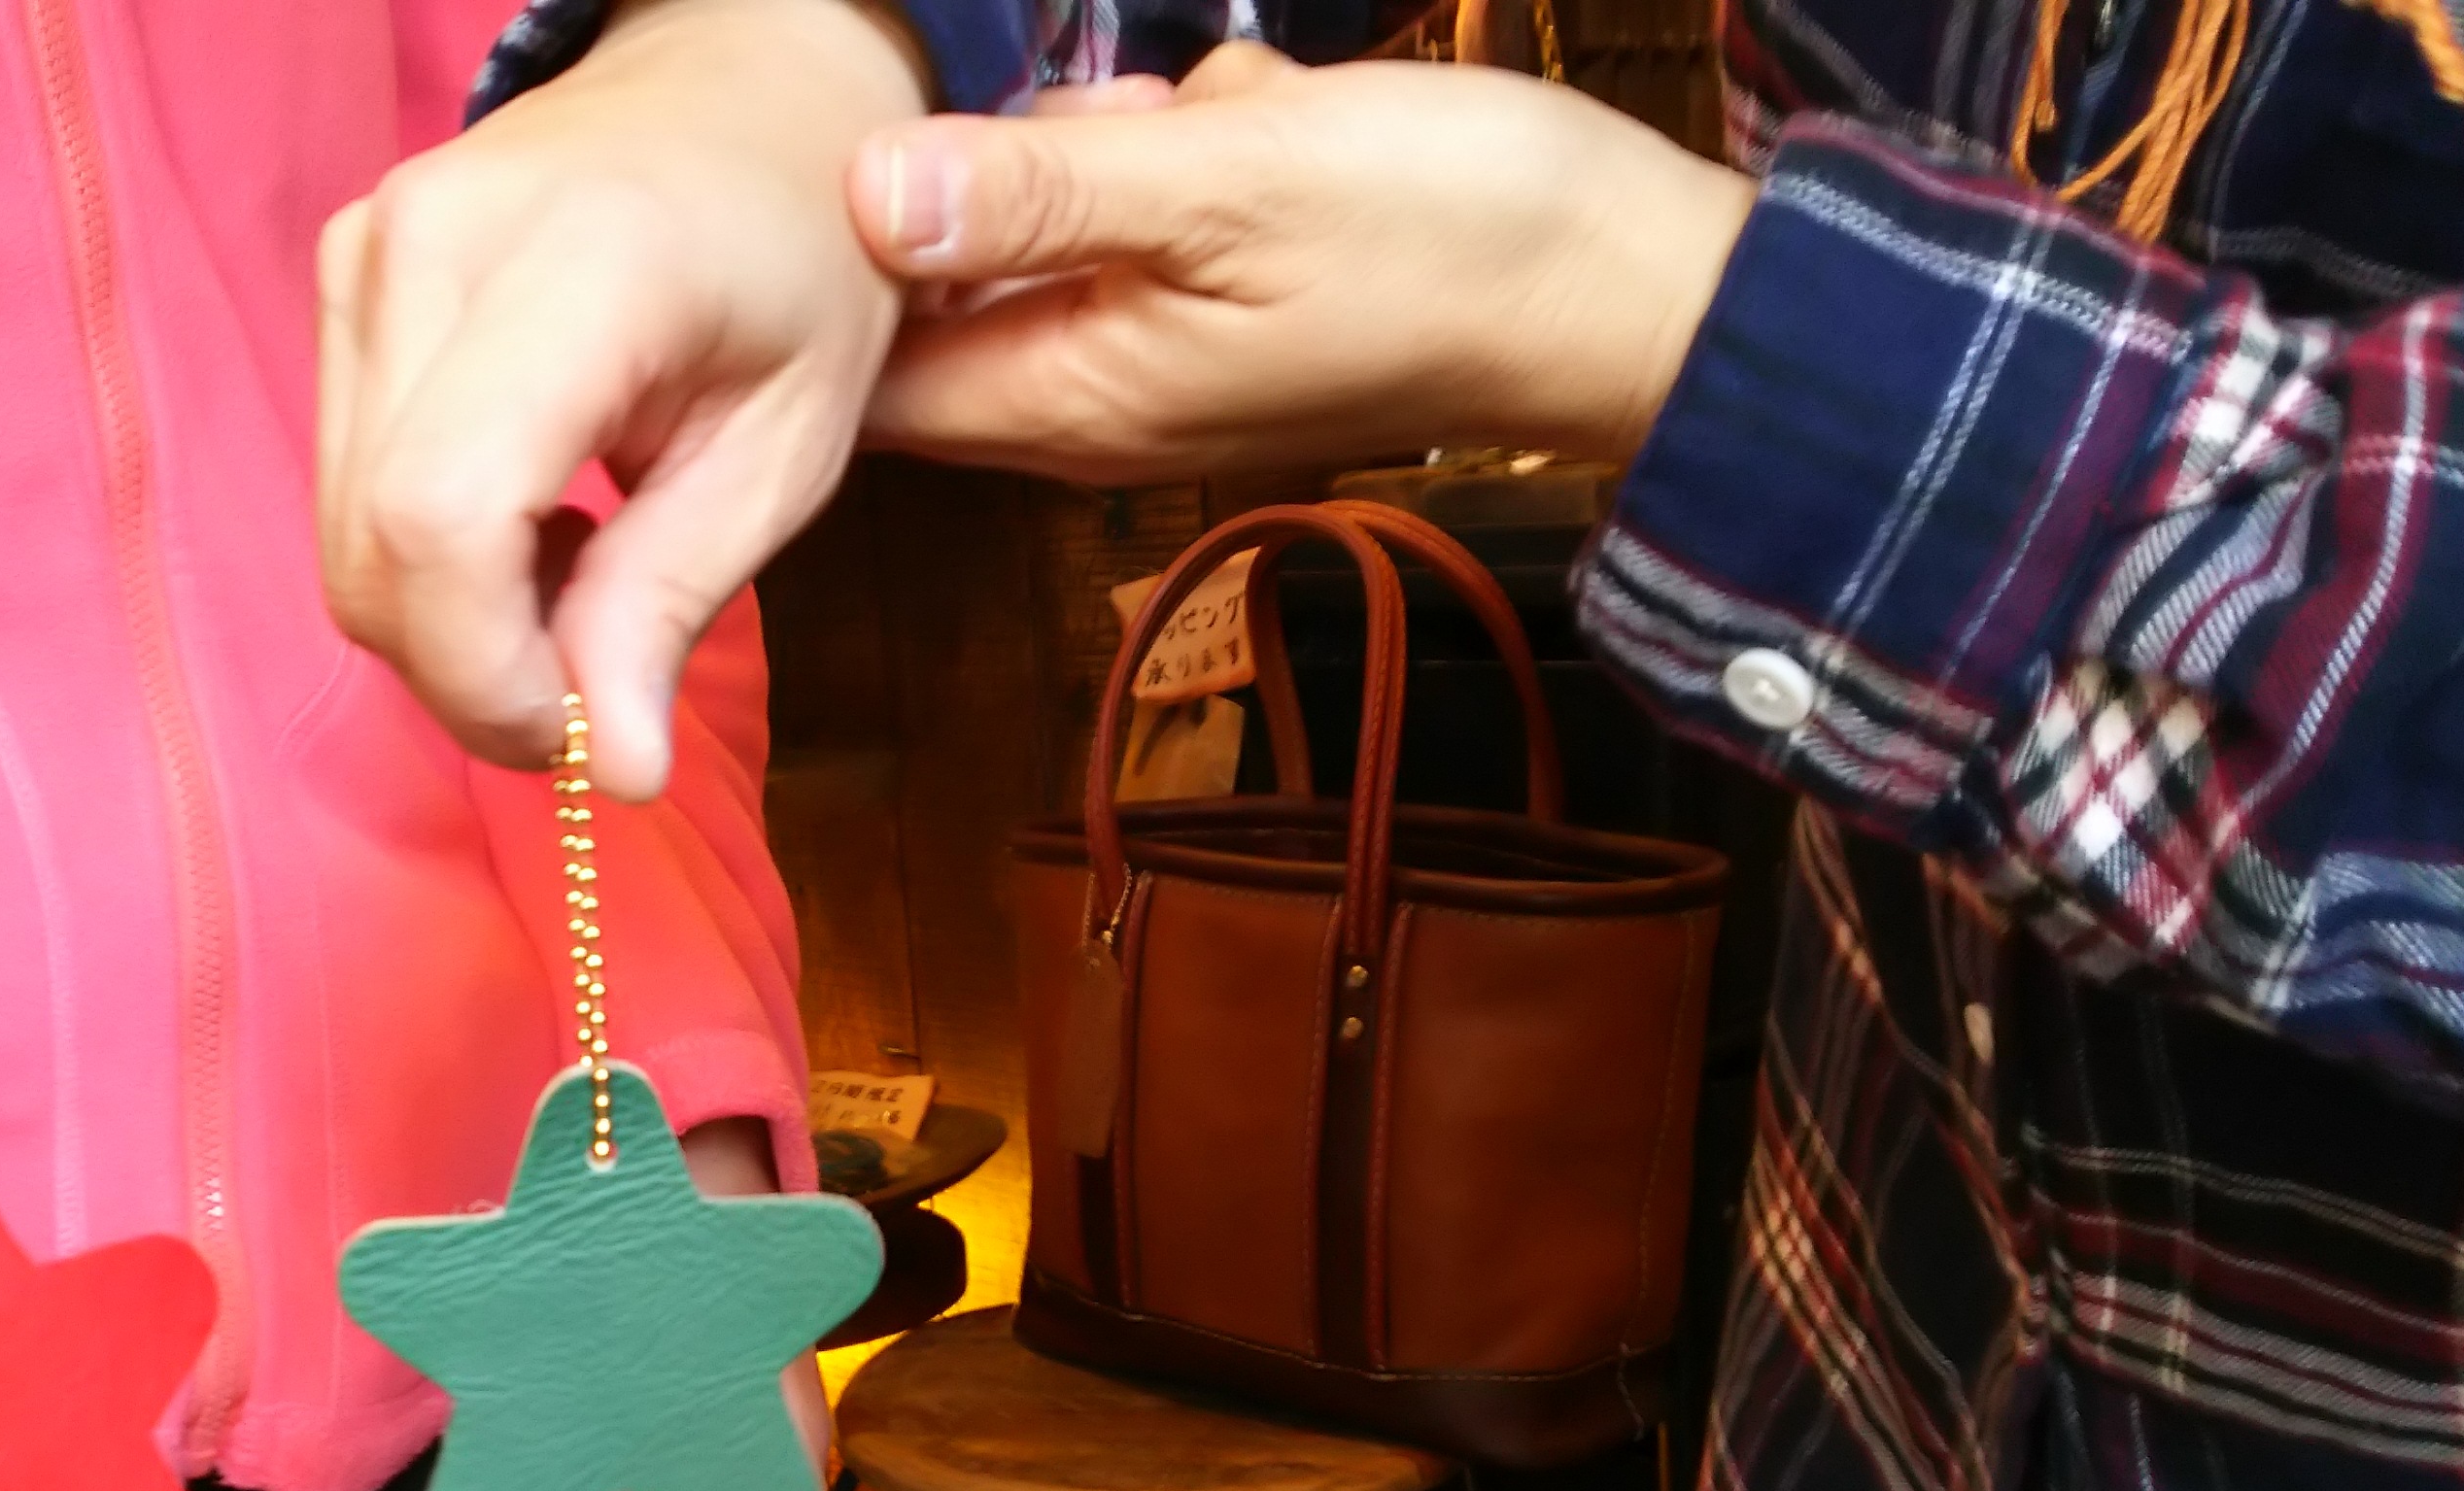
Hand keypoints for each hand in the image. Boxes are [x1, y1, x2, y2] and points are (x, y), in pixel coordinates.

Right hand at [317, 0, 923, 800]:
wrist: (748, 89)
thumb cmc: (803, 261)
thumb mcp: (788, 446)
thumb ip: (674, 601)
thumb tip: (611, 774)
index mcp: (580, 267)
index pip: (442, 516)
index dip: (485, 668)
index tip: (579, 729)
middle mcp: (433, 244)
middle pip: (372, 546)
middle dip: (469, 668)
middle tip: (593, 682)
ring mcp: (366, 250)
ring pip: (344, 530)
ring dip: (449, 615)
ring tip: (579, 577)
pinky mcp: (340, 274)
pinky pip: (344, 480)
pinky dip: (427, 552)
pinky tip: (531, 520)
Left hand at [853, 45, 1754, 481]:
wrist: (1632, 285)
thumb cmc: (1448, 238)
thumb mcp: (1228, 183)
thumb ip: (1041, 195)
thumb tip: (865, 197)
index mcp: (1070, 395)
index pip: (869, 377)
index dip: (831, 276)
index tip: (849, 158)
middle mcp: (1097, 402)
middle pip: (947, 295)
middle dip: (984, 181)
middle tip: (1088, 115)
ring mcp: (1164, 359)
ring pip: (1048, 234)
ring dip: (1095, 151)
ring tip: (1194, 117)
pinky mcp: (1224, 308)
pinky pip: (1141, 217)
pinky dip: (1177, 152)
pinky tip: (1246, 120)